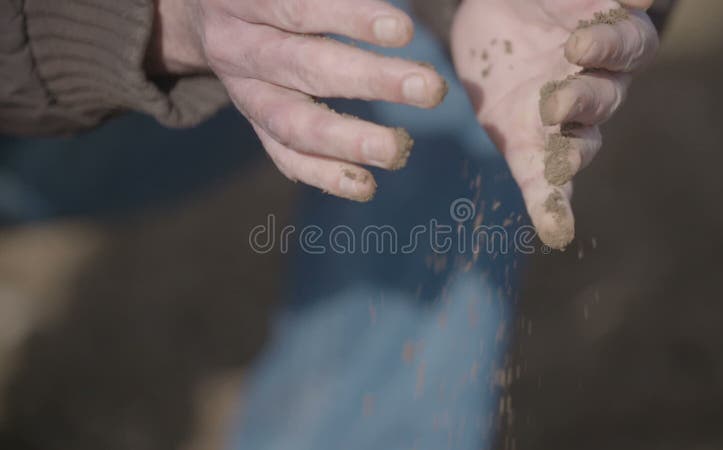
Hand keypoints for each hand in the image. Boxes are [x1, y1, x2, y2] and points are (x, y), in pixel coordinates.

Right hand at [149, 0, 447, 200]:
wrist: (204, 15)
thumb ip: (337, 0)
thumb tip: (396, 13)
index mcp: (243, 0)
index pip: (297, 8)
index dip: (351, 18)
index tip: (405, 30)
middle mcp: (237, 47)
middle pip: (304, 66)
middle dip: (371, 80)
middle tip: (431, 89)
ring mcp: (244, 94)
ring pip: (292, 122)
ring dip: (348, 140)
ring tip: (398, 150)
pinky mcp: (256, 126)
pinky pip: (285, 157)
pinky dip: (324, 174)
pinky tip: (366, 186)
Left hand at [451, 0, 658, 248]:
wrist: (493, 11)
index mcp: (611, 39)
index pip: (629, 46)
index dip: (610, 47)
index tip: (582, 42)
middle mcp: (596, 83)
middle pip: (605, 100)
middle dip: (583, 102)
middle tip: (556, 100)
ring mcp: (561, 119)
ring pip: (580, 144)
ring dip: (571, 156)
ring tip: (557, 163)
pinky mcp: (526, 143)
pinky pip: (542, 180)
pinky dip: (550, 206)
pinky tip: (556, 230)